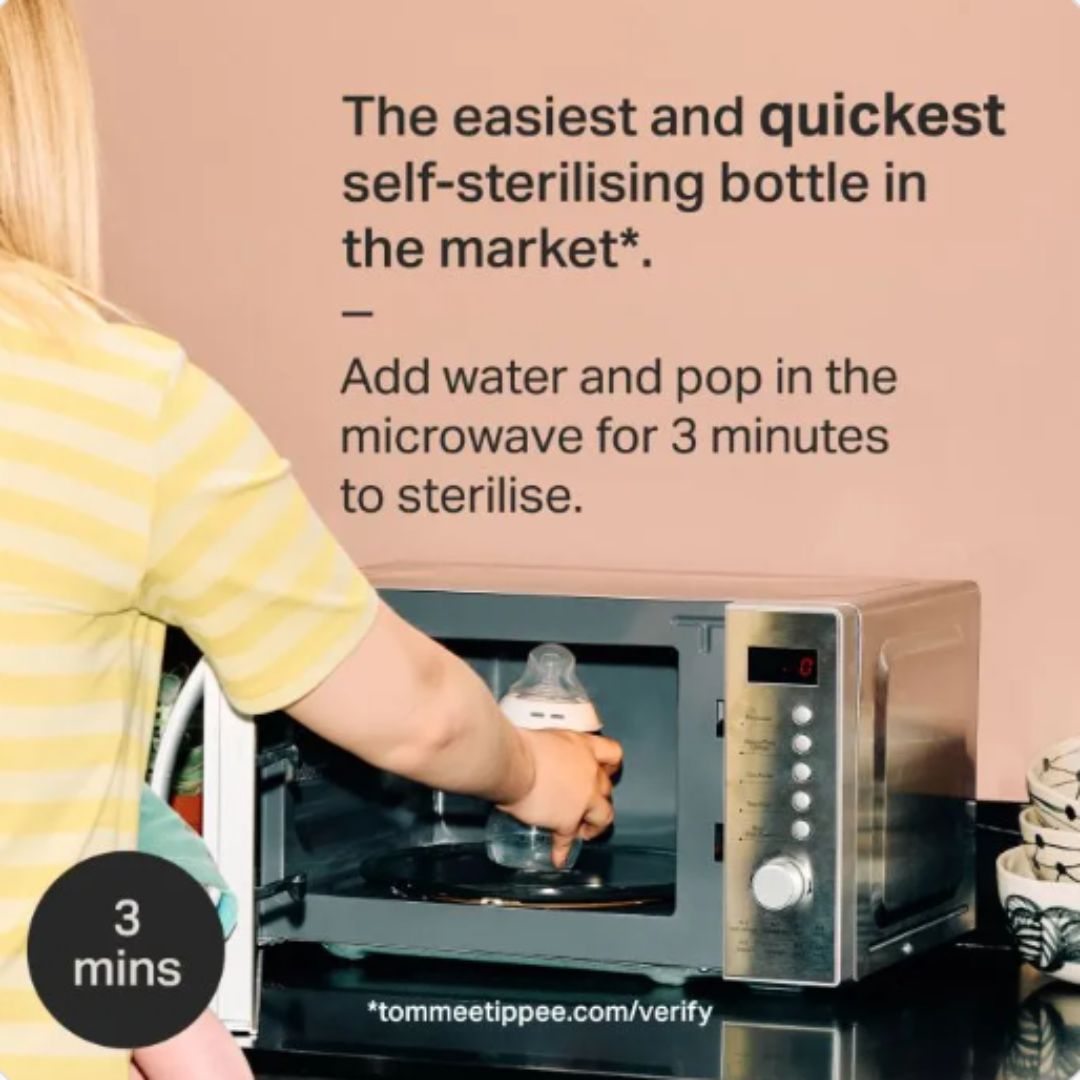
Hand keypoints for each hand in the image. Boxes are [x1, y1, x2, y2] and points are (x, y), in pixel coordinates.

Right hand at [497, 729, 622, 867]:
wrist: (513, 765)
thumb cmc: (521, 746)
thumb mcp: (544, 738)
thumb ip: (553, 751)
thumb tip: (538, 758)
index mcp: (583, 747)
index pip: (612, 754)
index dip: (610, 765)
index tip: (607, 770)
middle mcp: (589, 773)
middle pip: (606, 788)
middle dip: (598, 796)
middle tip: (587, 802)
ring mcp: (583, 800)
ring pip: (603, 816)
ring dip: (594, 825)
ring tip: (583, 831)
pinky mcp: (568, 821)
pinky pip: (567, 840)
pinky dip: (563, 850)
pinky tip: (558, 858)